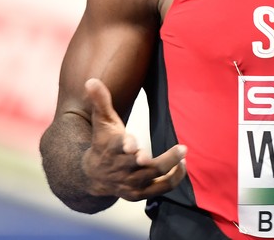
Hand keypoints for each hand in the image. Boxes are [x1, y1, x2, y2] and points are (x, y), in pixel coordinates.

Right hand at [80, 78, 186, 200]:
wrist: (93, 175)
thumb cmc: (102, 143)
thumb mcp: (101, 121)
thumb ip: (100, 101)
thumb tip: (91, 80)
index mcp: (111, 148)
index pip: (117, 146)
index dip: (126, 144)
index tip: (133, 144)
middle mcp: (121, 168)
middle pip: (140, 165)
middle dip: (157, 160)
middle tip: (179, 149)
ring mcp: (130, 183)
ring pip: (153, 177)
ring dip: (171, 166)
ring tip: (183, 154)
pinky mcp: (138, 194)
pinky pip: (160, 189)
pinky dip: (173, 179)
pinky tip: (181, 165)